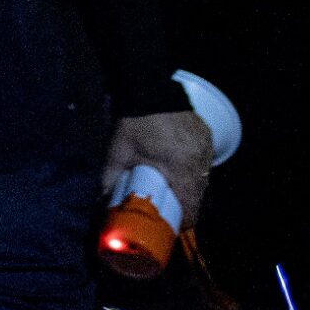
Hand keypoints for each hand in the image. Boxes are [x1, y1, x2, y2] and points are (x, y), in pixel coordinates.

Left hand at [104, 109, 211, 228]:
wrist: (148, 86)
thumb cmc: (134, 122)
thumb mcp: (118, 152)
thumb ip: (109, 179)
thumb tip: (102, 202)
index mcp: (182, 170)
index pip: (190, 209)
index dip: (180, 221)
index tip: (168, 223)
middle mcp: (200, 163)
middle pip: (198, 196)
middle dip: (182, 205)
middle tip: (165, 207)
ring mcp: (206, 149)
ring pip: (202, 180)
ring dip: (188, 187)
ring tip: (170, 188)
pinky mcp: (207, 138)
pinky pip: (203, 163)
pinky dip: (191, 169)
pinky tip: (177, 167)